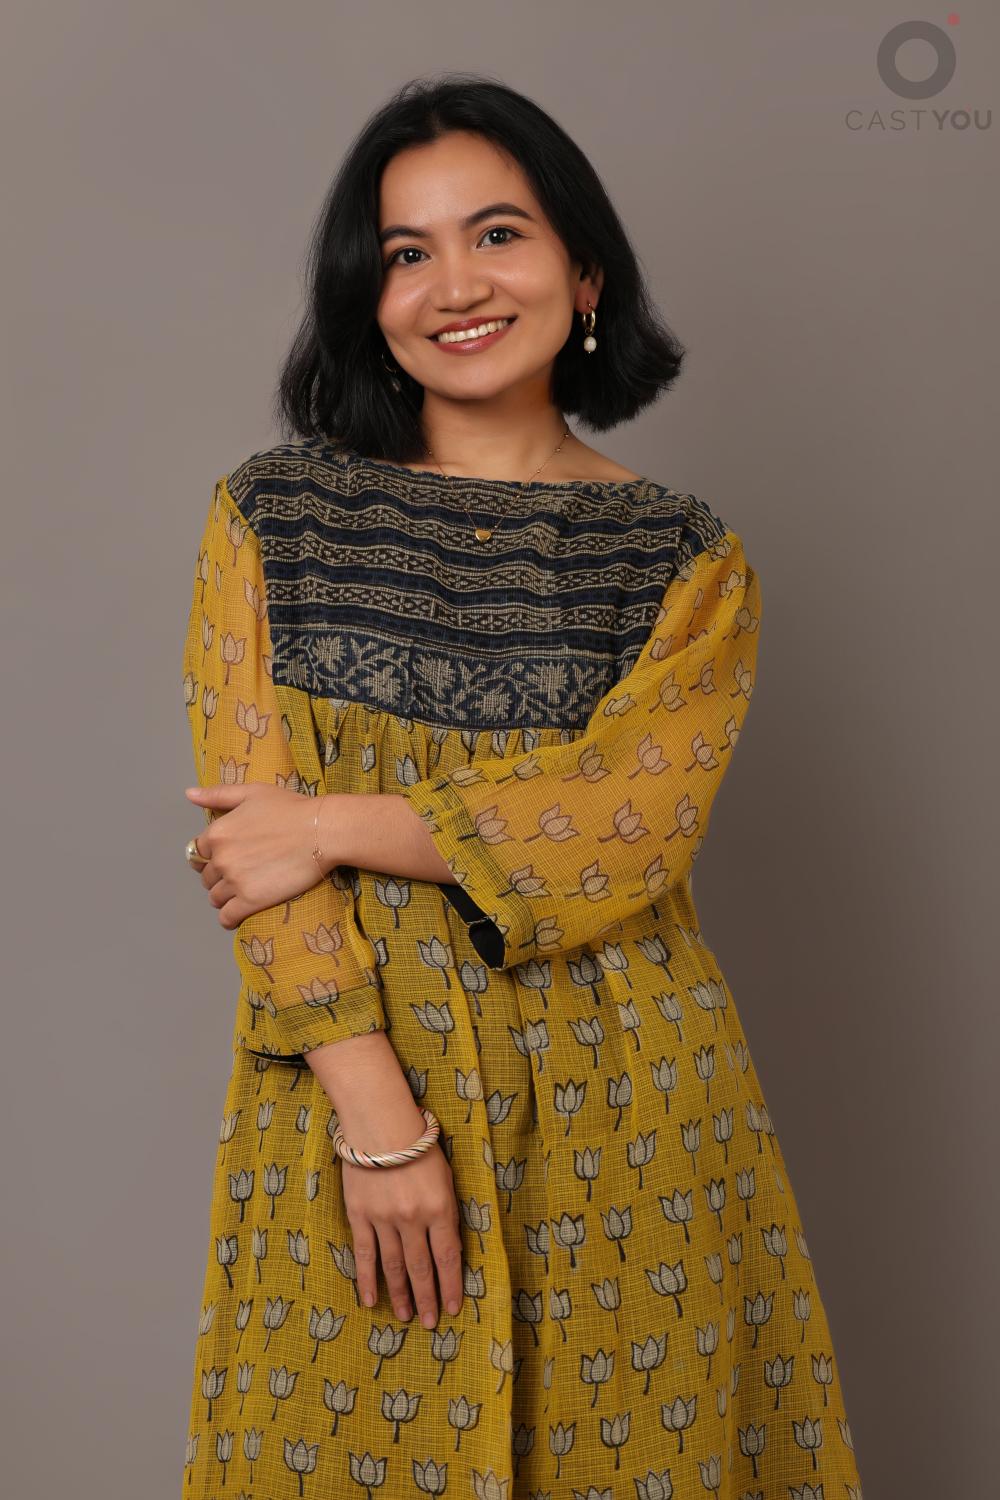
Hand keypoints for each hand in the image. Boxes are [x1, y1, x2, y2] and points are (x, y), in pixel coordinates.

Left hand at [184, 782, 330, 927]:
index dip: (211, 856)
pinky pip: (227, 917)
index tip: (226, 857)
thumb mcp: (252, 792)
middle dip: (218, 877)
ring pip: (215, 898)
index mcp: (217, 833)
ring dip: (224, 897)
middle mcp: (220, 859)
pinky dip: (229, 919)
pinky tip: (238, 915)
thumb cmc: (291, 809)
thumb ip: (217, 795)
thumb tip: (189, 794)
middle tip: (240, 874)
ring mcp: (234, 881)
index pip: (197, 853)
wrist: (321, 832)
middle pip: (206, 877)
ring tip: (242, 893)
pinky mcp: (251, 901)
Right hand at [341, 1130, 463, 1327]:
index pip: (448, 1257)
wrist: (380, 1122)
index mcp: (440, 1208)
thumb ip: (448, 1211)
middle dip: (427, 1298)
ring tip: (406, 1316)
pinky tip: (371, 1300)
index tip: (453, 1308)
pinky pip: (364, 1255)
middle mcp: (413, 1219)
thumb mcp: (446, 1177)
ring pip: (394, 1267)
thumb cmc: (419, 1145)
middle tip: (431, 1323)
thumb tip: (449, 1248)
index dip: (451, 1286)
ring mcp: (384, 1219)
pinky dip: (367, 1280)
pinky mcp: (359, 1216)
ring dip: (400, 1295)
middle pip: (422, 1268)